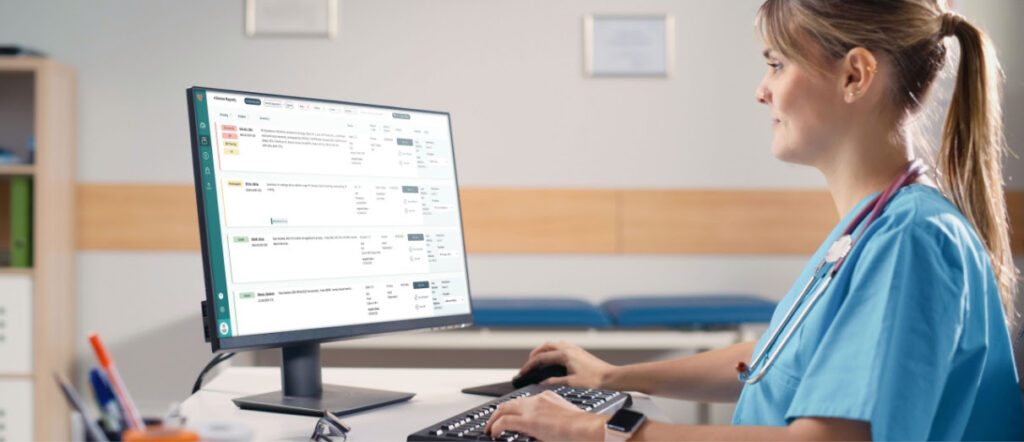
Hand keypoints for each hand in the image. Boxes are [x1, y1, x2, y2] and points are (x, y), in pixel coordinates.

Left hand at [484, 391, 606, 440]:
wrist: (586, 428)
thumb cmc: (582, 428)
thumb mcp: (565, 420)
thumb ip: (553, 423)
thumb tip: (547, 432)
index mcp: (548, 398)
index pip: (524, 401)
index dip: (513, 410)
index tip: (509, 418)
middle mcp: (538, 399)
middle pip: (510, 403)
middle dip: (498, 413)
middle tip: (492, 423)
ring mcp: (533, 409)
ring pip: (503, 409)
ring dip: (493, 420)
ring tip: (490, 429)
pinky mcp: (529, 420)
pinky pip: (504, 422)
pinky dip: (496, 427)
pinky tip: (494, 434)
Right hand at [520, 341, 616, 388]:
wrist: (611, 377)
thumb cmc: (595, 380)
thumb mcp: (571, 383)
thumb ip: (554, 382)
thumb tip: (542, 383)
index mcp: (565, 354)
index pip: (541, 358)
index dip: (530, 365)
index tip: (523, 372)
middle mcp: (568, 348)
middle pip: (545, 347)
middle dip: (534, 355)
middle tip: (528, 365)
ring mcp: (574, 349)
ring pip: (553, 344)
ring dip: (543, 350)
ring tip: (537, 360)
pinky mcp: (578, 351)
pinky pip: (560, 346)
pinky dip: (552, 350)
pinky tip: (552, 358)